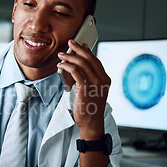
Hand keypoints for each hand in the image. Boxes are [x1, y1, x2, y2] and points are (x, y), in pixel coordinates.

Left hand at [57, 40, 110, 166]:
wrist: (91, 123)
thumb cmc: (90, 108)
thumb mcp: (92, 91)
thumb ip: (89, 78)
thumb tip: (80, 66)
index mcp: (105, 79)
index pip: (95, 60)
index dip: (87, 51)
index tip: (80, 45)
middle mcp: (102, 79)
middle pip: (89, 58)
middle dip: (78, 49)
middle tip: (70, 43)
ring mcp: (94, 83)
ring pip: (81, 63)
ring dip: (70, 57)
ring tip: (61, 55)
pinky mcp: (85, 87)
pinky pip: (75, 72)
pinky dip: (67, 66)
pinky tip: (61, 65)